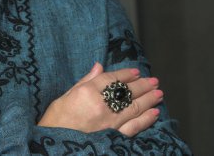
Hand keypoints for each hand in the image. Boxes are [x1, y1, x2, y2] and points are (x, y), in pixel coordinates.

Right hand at [38, 63, 162, 135]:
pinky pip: (134, 127)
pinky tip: (154, 113)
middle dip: (142, 86)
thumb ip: (84, 81)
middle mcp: (101, 105)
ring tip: (158, 93)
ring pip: (134, 108)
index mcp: (87, 92)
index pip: (112, 79)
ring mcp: (109, 123)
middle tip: (154, 81)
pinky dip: (146, 119)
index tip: (136, 71)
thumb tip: (99, 66)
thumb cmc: (55, 120)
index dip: (126, 74)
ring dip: (148, 100)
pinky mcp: (114, 137)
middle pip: (127, 92)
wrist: (55, 145)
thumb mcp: (65, 96)